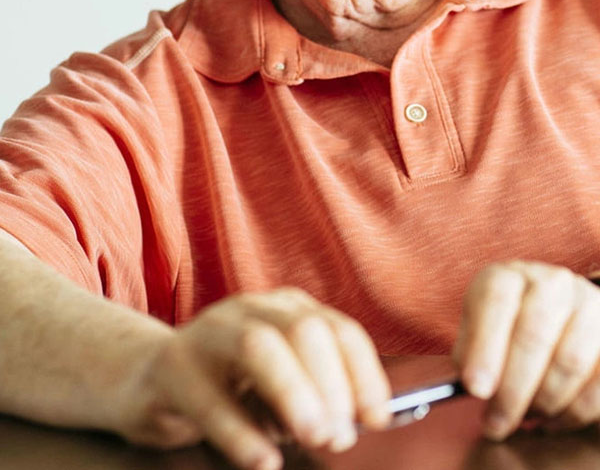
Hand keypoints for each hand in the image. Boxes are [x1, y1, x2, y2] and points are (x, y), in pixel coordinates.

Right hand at [124, 287, 390, 469]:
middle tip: (337, 437)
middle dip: (331, 385)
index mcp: (284, 309)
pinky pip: (208, 396)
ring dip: (294, 392)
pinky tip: (263, 461)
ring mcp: (208, 333)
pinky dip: (241, 432)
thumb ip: (312, 393)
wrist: (145, 378)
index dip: (364, 374)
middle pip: (304, 330)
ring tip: (313, 437)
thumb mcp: (276, 384)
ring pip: (259, 346)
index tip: (377, 418)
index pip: (338, 329)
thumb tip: (354, 423)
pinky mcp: (171, 367)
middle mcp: (250, 309)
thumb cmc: (226, 386)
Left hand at [453, 261, 599, 439]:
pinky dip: (574, 411)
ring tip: (525, 418)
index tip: (476, 389)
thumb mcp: (477, 326)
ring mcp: (588, 306)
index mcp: (510, 276)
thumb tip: (473, 387)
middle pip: (534, 335)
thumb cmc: (505, 324)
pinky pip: (599, 383)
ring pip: (570, 362)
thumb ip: (469, 352)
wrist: (552, 311)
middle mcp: (552, 283)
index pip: (496, 301)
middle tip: (496, 422)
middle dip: (513, 390)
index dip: (484, 347)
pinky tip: (552, 420)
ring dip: (545, 402)